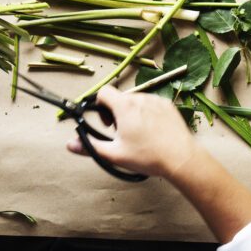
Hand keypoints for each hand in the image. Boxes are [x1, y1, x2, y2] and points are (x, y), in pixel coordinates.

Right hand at [67, 87, 202, 181]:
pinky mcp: (167, 105)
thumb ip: (90, 147)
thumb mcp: (114, 155)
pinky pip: (151, 104)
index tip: (107, 123)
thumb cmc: (148, 156)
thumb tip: (70, 145)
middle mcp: (140, 98)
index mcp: (124, 106)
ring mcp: (156, 100)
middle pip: (120, 98)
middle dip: (116, 113)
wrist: (181, 158)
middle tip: (122, 133)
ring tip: (139, 135)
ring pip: (136, 101)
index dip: (100, 106)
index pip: (104, 92)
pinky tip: (153, 132)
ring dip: (132, 113)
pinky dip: (147, 114)